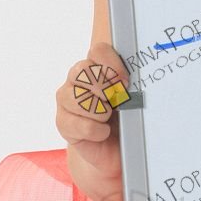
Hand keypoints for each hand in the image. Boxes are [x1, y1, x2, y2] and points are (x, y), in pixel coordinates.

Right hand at [55, 42, 128, 200]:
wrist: (119, 149)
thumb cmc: (128, 117)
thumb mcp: (134, 97)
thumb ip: (133, 83)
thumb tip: (137, 80)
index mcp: (96, 65)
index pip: (98, 51)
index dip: (111, 64)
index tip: (126, 82)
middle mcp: (77, 79)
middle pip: (83, 70)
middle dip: (105, 88)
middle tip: (118, 102)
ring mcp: (67, 100)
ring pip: (78, 97)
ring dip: (101, 111)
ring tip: (110, 118)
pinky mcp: (63, 123)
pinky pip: (80, 124)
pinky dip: (97, 131)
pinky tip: (103, 132)